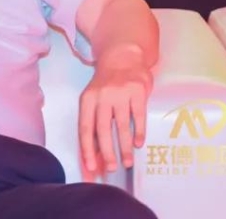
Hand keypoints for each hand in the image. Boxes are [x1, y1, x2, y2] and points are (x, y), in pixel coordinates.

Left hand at [79, 45, 151, 175]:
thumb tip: (93, 153)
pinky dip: (139, 132)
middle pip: (103, 129)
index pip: (86, 128)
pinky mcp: (138, 90)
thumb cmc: (106, 85)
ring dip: (125, 147)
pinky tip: (139, 143)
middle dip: (107, 152)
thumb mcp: (94, 99)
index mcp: (87, 99)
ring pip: (122, 125)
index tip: (90, 167)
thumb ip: (94, 122)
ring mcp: (120, 93)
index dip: (87, 149)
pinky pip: (138, 116)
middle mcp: (102, 96)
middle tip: (111, 168)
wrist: (123, 56)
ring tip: (127, 162)